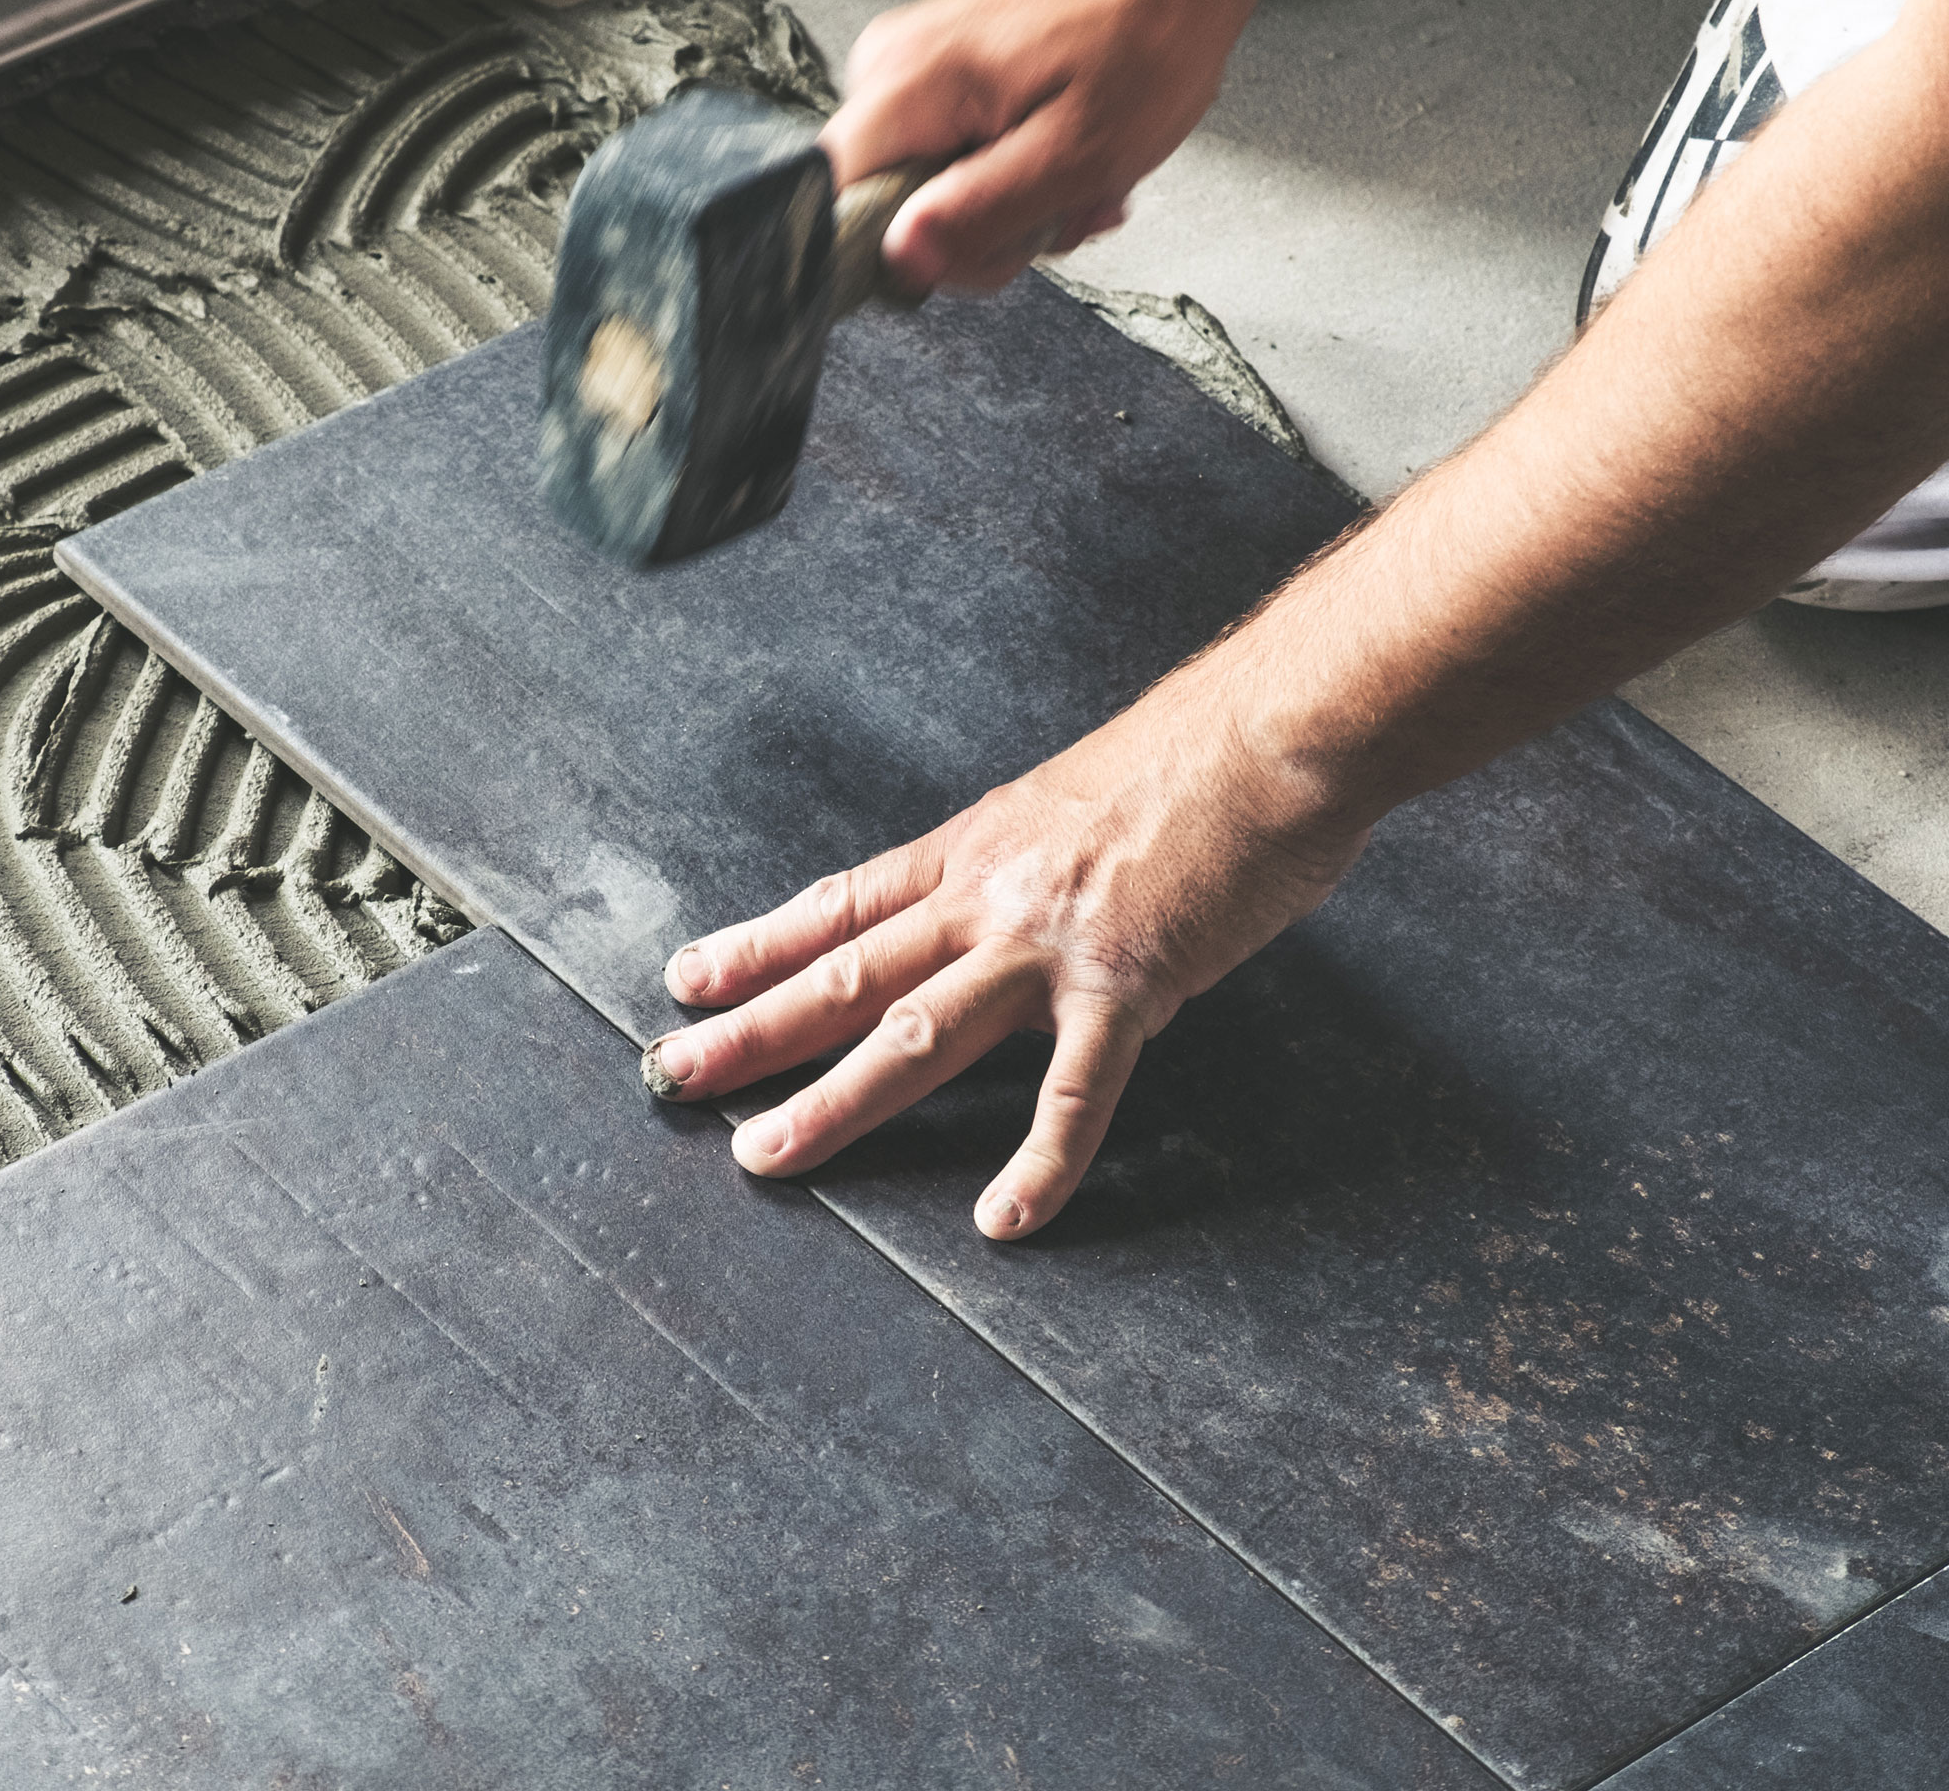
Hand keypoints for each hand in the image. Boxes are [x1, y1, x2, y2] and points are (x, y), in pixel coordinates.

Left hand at [641, 673, 1367, 1238]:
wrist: (1279, 729)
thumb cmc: (1197, 758)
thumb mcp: (1074, 801)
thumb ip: (1028, 864)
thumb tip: (1007, 905)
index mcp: (976, 849)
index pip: (841, 905)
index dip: (758, 945)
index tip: (687, 981)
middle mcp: (990, 894)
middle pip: (844, 972)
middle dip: (749, 1030)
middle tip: (669, 1075)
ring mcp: (1050, 942)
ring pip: (912, 1033)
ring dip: (832, 1100)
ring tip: (764, 1154)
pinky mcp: (1128, 983)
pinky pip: (1074, 1093)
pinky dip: (1039, 1162)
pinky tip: (1005, 1220)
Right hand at [819, 0, 1258, 291]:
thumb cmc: (1145, 41)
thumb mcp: (1074, 154)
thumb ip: (980, 213)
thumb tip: (902, 260)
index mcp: (910, 84)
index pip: (837, 203)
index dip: (900, 251)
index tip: (973, 249)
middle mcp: (893, 69)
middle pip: (886, 204)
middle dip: (976, 232)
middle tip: (1054, 215)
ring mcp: (915, 66)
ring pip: (925, 185)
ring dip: (1004, 206)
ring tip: (1075, 182)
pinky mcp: (943, 70)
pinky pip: (950, 151)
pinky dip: (1009, 169)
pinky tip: (1060, 158)